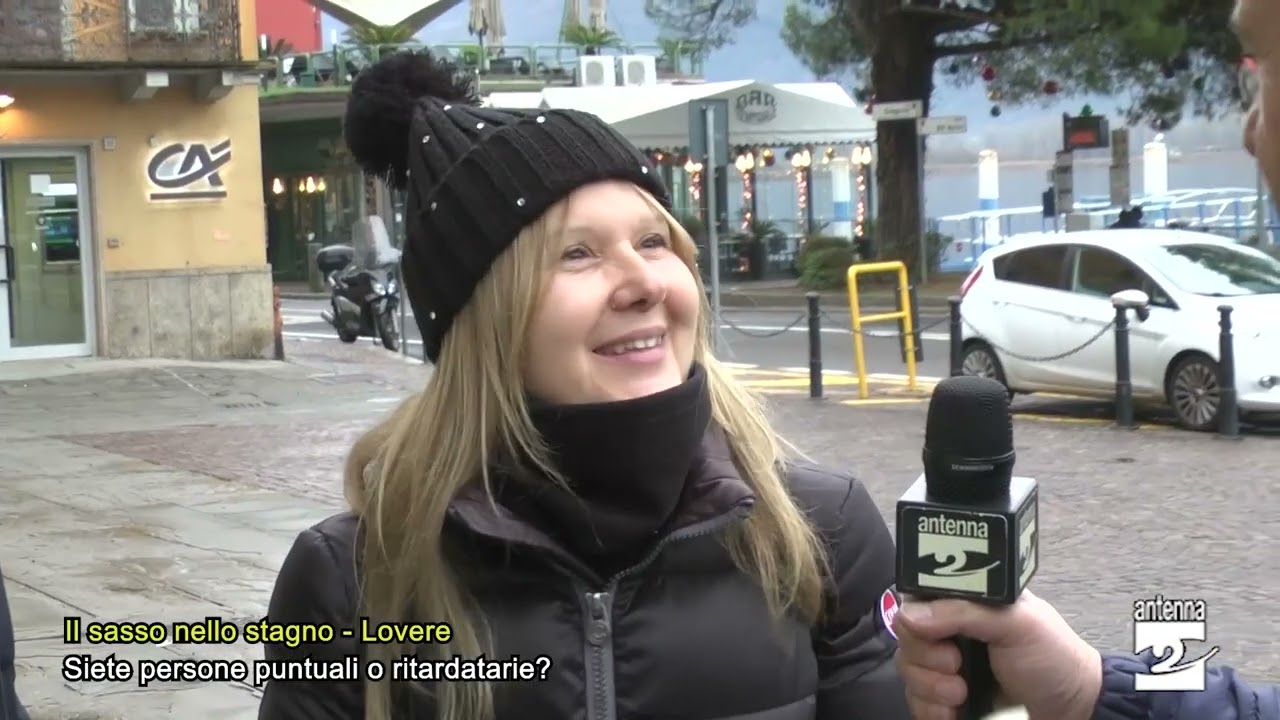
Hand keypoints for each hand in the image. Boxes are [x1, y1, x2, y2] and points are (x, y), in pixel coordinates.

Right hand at [893, 590, 1102, 719]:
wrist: (1071, 711)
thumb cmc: (1053, 659)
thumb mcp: (1017, 623)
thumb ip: (964, 611)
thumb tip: (910, 614)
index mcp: (966, 601)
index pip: (918, 596)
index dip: (918, 615)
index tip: (937, 634)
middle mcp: (950, 630)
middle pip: (906, 635)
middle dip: (928, 657)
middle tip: (958, 667)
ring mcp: (944, 665)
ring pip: (907, 669)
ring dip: (930, 687)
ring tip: (962, 694)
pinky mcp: (942, 698)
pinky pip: (914, 701)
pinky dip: (929, 710)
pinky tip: (954, 711)